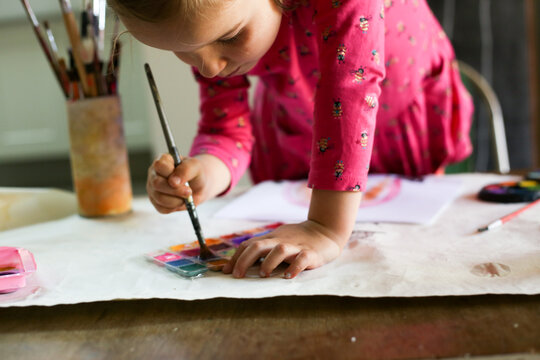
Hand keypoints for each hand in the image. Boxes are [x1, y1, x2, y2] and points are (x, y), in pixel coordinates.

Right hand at [146, 153, 208, 212]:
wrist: (199, 186)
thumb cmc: (195, 173)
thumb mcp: (195, 167)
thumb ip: (185, 170)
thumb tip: (173, 182)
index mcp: (163, 161)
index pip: (159, 166)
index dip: (170, 173)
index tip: (181, 180)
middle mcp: (154, 174)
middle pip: (157, 184)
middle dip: (175, 190)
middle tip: (189, 191)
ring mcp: (153, 188)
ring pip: (159, 198)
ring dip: (177, 200)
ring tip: (186, 196)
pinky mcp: (156, 202)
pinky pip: (162, 208)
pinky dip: (175, 207)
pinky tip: (181, 201)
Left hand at [222, 221, 343, 278]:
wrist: (325, 230)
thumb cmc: (298, 239)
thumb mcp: (278, 239)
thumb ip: (263, 249)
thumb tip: (241, 264)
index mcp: (271, 238)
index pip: (248, 245)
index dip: (236, 257)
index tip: (226, 271)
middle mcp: (281, 241)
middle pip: (258, 245)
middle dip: (244, 260)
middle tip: (238, 276)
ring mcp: (296, 246)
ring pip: (279, 250)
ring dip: (268, 262)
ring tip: (263, 274)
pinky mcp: (311, 253)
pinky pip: (302, 259)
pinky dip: (294, 267)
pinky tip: (288, 277)